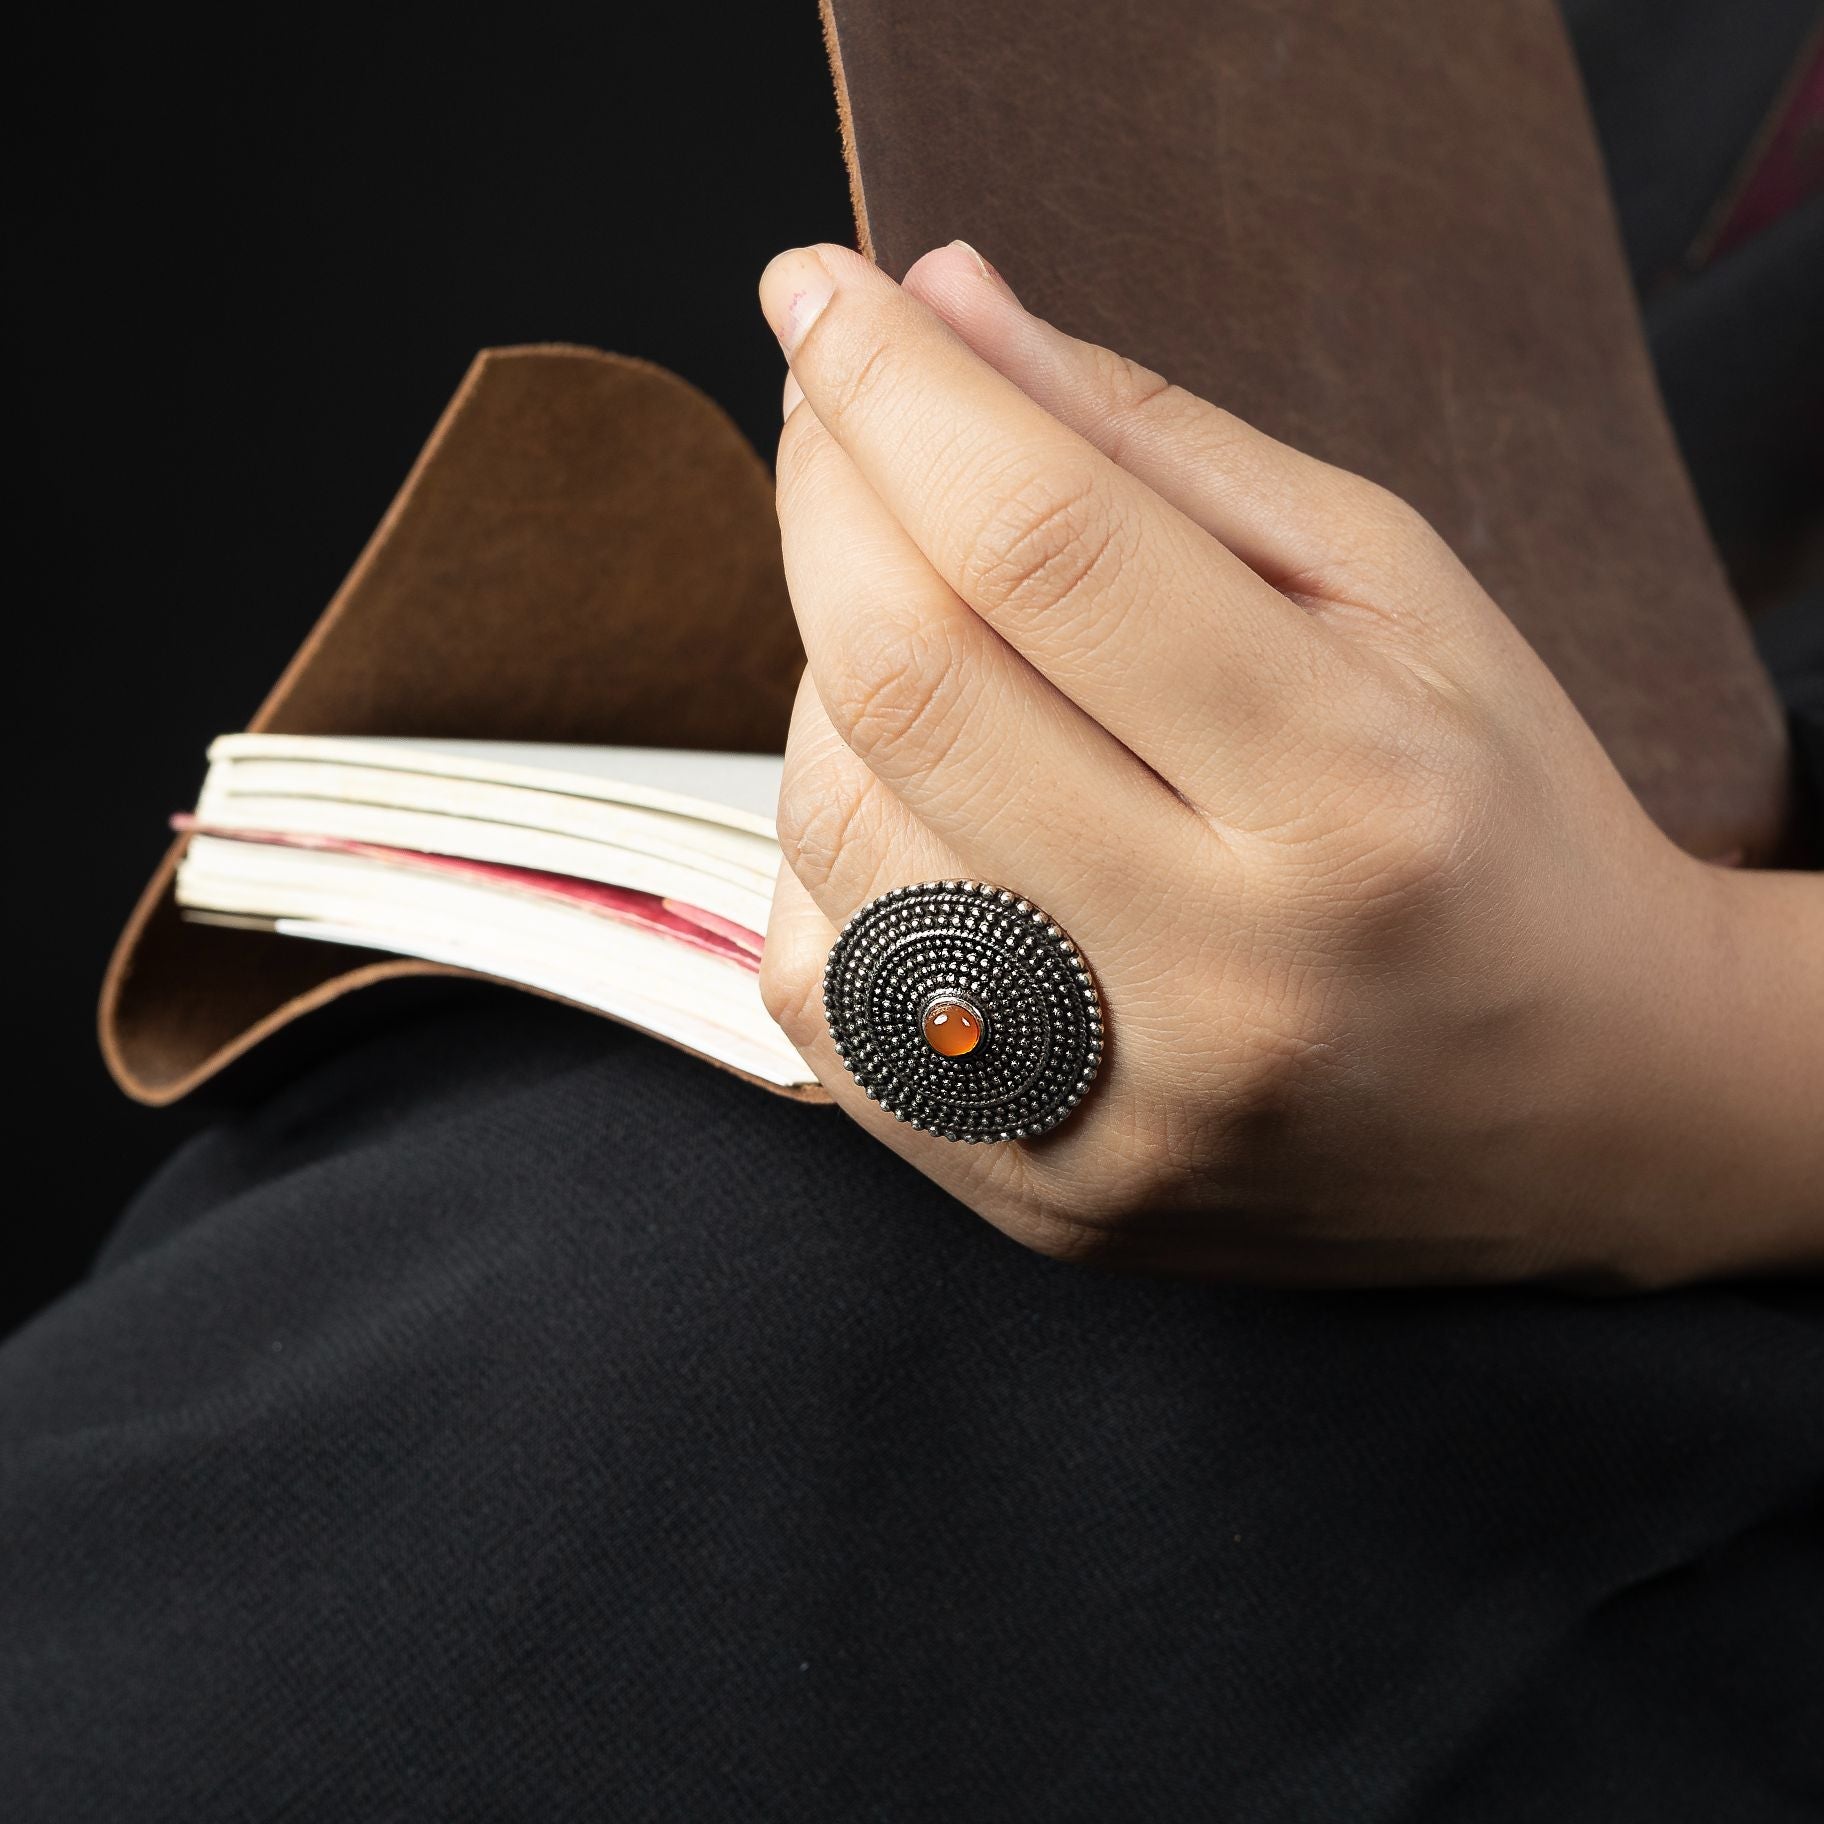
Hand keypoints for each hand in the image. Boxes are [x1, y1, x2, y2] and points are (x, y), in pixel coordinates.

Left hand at [754, 241, 1823, 1287]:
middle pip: (906, 681)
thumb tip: (951, 311)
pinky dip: (828, 854)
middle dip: (826, 501)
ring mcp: (1107, 1114)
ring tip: (928, 642)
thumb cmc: (1492, 827)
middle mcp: (1220, 979)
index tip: (826, 292)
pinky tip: (923, 812)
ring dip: (829, 682)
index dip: (900, 392)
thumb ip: (1163, 450)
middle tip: (836, 424)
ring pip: (831, 830)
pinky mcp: (1027, 1194)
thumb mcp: (1396, 596)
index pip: (1047, 548)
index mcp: (1352, 800)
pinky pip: (816, 984)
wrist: (1577, 1107)